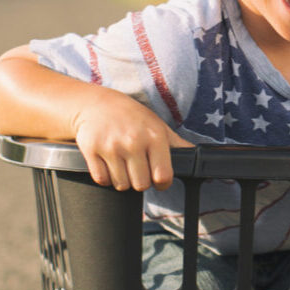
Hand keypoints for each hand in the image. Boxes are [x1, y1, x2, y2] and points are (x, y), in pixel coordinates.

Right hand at [70, 90, 190, 189]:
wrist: (95, 104)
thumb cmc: (132, 116)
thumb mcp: (158, 125)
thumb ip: (177, 144)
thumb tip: (197, 157)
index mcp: (154, 136)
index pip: (163, 176)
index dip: (162, 183)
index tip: (157, 179)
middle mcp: (133, 141)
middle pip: (141, 185)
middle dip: (140, 181)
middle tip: (136, 167)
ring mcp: (111, 146)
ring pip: (121, 185)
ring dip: (122, 180)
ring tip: (122, 163)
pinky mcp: (91, 150)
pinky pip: (102, 179)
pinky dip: (105, 177)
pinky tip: (108, 163)